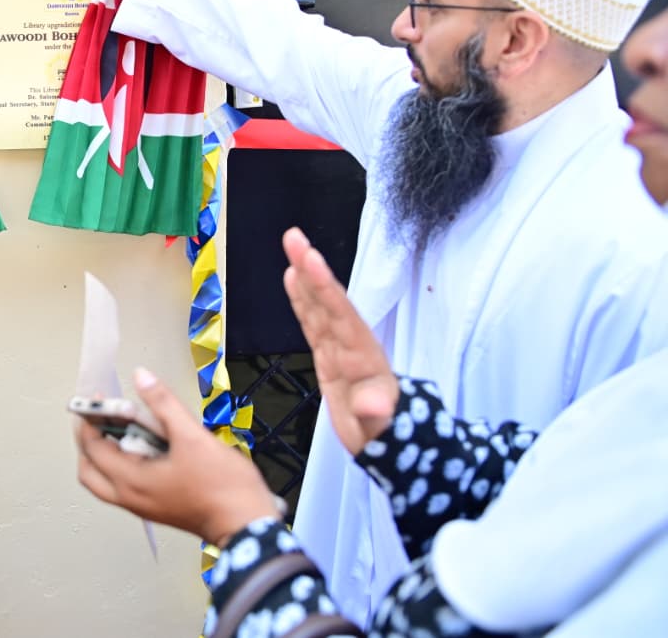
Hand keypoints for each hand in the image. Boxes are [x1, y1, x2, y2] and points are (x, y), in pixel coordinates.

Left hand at [76, 367, 279, 546]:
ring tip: (121, 427)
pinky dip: (122, 464)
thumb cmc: (223, 486)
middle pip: (89, 469)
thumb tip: (141, 377)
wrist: (247, 524)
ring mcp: (142, 505)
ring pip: (105, 481)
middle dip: (89, 440)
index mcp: (131, 481)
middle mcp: (130, 497)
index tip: (97, 399)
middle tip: (100, 415)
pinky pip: (125, 486)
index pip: (92, 447)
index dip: (89, 419)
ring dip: (104, 454)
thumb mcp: (192, 436)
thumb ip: (164, 405)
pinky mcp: (156, 508)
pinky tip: (143, 446)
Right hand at [281, 228, 397, 455]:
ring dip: (305, 276)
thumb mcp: (381, 428)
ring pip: (318, 305)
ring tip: (292, 246)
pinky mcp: (327, 356)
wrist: (389, 444)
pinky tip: (291, 278)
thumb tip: (372, 406)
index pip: (341, 314)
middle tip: (293, 237)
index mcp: (361, 355)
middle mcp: (349, 344)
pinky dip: (301, 299)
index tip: (310, 259)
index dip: (325, 287)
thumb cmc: (386, 434)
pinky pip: (311, 321)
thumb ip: (376, 413)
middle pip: (328, 300)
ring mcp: (338, 348)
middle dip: (311, 270)